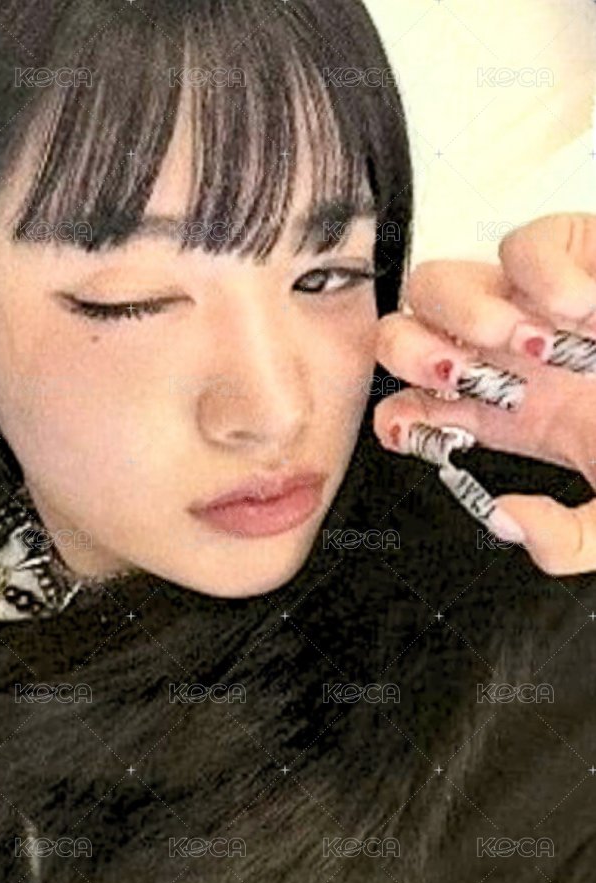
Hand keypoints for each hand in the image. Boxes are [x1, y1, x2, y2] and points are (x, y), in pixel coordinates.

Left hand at [373, 213, 595, 575]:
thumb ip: (568, 543)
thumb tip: (505, 520)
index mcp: (511, 416)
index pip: (416, 409)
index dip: (401, 419)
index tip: (426, 434)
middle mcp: (510, 360)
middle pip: (404, 337)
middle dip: (411, 356)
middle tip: (462, 379)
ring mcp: (538, 307)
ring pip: (441, 283)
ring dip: (462, 313)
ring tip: (526, 345)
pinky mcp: (582, 256)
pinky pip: (526, 242)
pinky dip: (537, 270)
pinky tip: (575, 309)